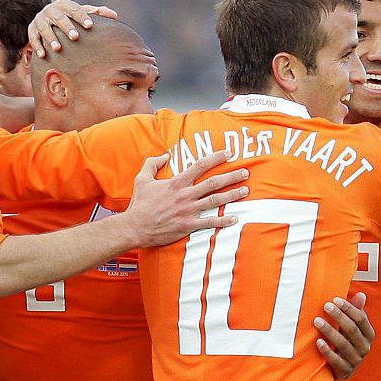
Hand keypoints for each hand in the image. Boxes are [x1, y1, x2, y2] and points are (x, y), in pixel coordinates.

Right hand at [29, 0, 117, 58]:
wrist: (47, 19)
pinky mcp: (32, 30)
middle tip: (75, 37)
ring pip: (44, 28)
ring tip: (58, 48)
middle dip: (66, 27)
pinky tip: (43, 55)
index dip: (82, 16)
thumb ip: (96, 13)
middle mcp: (50, 10)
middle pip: (59, 18)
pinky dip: (37, 46)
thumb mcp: (81, 13)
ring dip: (50, 38)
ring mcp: (40, 20)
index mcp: (64, 4)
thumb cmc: (70, 18)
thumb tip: (114, 16)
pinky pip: (33, 38)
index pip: (74, 9)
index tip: (90, 26)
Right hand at [120, 151, 244, 248]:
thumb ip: (153, 164)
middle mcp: (185, 195)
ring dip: (232, 195)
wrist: (134, 227)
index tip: (228, 153)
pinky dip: (223, 221)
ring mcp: (188, 211)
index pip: (200, 166)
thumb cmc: (138, 204)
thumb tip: (165, 155)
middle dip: (232, 176)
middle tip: (245, 172)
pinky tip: (235, 219)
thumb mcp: (141, 179)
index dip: (216, 158)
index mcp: (176, 183)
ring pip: (216, 200)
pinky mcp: (188, 225)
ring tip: (245, 191)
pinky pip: (210, 223)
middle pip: (214, 183)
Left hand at [316, 292, 373, 379]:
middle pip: (352, 329)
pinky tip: (318, 341)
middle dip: (338, 316)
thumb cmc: (346, 342)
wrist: (341, 369)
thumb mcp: (351, 328)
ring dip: (329, 331)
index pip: (361, 319)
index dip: (349, 308)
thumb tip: (361, 295)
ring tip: (317, 321)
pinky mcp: (345, 370)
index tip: (334, 299)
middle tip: (325, 306)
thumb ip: (355, 312)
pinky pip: (336, 360)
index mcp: (368, 335)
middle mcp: (365, 347)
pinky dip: (327, 350)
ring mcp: (356, 360)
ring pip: (343, 344)